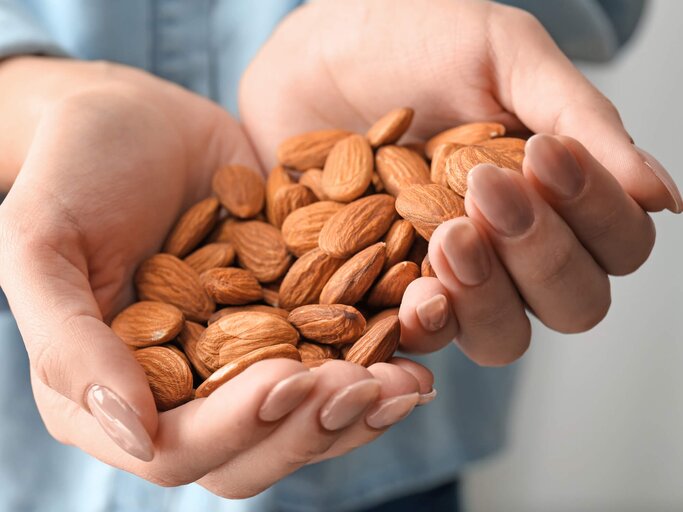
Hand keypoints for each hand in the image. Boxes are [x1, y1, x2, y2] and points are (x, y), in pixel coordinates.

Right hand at [0, 57, 432, 496]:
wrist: (134, 117)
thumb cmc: (73, 170)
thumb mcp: (39, 244)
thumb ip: (68, 344)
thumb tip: (132, 437)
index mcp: (119, 393)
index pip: (181, 449)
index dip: (235, 428)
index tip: (285, 382)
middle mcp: (189, 388)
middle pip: (259, 444)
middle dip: (315, 423)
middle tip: (366, 386)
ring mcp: (247, 352)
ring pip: (310, 408)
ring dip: (363, 401)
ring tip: (410, 379)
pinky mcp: (290, 309)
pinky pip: (340, 346)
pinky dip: (381, 346)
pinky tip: (419, 330)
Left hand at [239, 0, 680, 364]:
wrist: (311, 56)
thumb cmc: (410, 42)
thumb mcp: (503, 56)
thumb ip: (580, 119)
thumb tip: (663, 197)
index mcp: (555, 197)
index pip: (616, 242)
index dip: (595, 214)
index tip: (543, 156)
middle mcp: (512, 251)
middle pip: (572, 303)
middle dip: (542, 254)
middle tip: (490, 192)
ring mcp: (450, 280)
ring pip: (505, 338)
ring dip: (491, 296)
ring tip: (451, 236)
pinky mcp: (386, 295)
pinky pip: (423, 339)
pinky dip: (429, 322)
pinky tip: (419, 293)